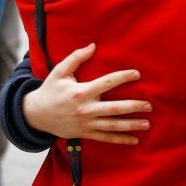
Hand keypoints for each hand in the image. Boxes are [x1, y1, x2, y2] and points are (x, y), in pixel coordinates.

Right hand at [22, 43, 151, 144]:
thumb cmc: (50, 90)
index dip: (123, 77)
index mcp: (81, 92)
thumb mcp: (60, 71)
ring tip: (147, 124)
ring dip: (131, 125)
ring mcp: (86, 123)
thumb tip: (93, 46)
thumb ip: (76, 58)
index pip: (107, 83)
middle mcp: (86, 109)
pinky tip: (134, 139)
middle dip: (134, 106)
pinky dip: (120, 139)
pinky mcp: (85, 134)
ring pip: (113, 125)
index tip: (137, 74)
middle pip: (115, 108)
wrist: (36, 115)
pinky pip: (106, 138)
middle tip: (149, 105)